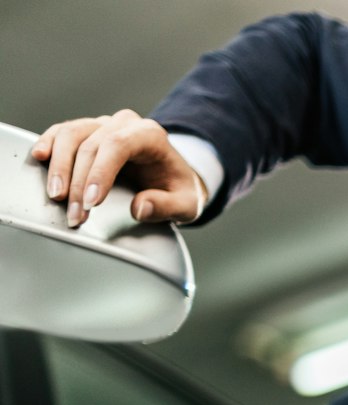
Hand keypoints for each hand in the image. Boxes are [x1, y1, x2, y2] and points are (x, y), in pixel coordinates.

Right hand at [30, 111, 204, 227]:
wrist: (172, 176)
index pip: (118, 145)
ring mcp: (102, 125)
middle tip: (75, 214)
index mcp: (150, 135)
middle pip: (91, 144)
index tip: (92, 202)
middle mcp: (124, 124)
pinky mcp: (86, 132)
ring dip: (59, 167)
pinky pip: (62, 132)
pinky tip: (39, 158)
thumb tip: (140, 208)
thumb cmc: (178, 188)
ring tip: (56, 196)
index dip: (100, 173)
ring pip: (71, 135)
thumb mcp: (186, 203)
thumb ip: (168, 206)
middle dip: (79, 183)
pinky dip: (48, 143)